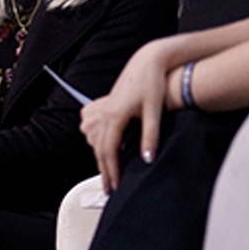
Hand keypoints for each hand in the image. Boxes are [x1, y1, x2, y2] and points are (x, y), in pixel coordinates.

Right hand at [80, 43, 171, 192]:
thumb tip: (147, 159)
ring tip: (108, 172)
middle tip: (110, 187)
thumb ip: (150, 137)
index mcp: (115, 115)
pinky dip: (96, 141)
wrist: (148, 62)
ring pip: (94, 140)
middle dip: (105, 170)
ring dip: (100, 157)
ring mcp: (102, 108)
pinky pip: (93, 128)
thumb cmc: (152, 82)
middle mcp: (105, 112)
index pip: (109, 151)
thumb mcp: (155, 111)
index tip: (115, 185)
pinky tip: (102, 147)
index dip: (112, 171)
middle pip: (100, 149)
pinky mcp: (104, 105)